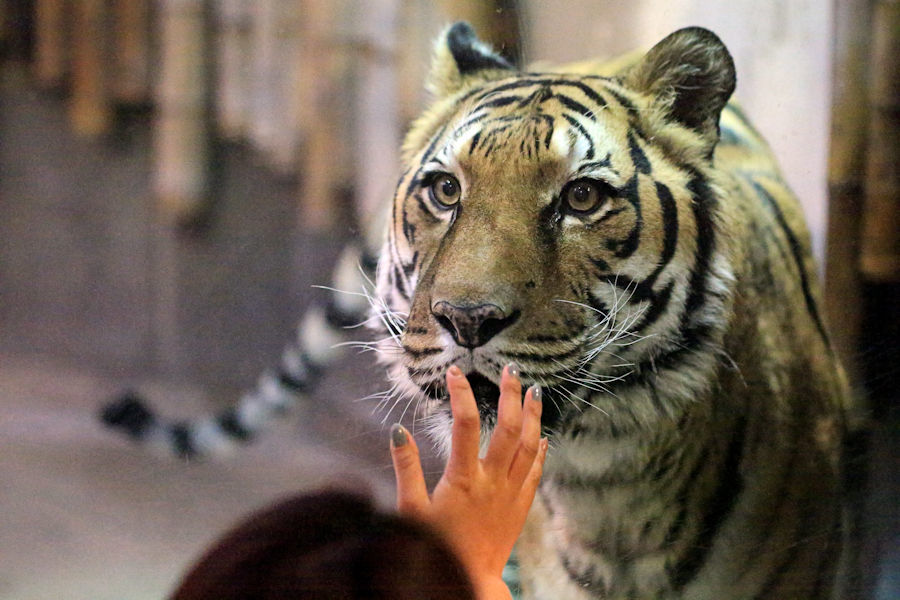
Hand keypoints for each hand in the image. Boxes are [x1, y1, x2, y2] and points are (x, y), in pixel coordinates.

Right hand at [390, 364, 547, 598]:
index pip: (464, 425)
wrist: (469, 582)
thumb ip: (406, 468)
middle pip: (509, 429)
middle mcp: (492, 482)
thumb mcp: (411, 508)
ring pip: (529, 446)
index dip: (460, 394)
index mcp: (463, 480)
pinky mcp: (521, 506)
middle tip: (511, 370)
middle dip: (512, 395)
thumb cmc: (435, 546)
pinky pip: (536, 471)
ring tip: (535, 391)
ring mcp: (511, 494)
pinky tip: (542, 434)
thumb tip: (398, 430)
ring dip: (533, 415)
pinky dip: (540, 449)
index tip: (455, 373)